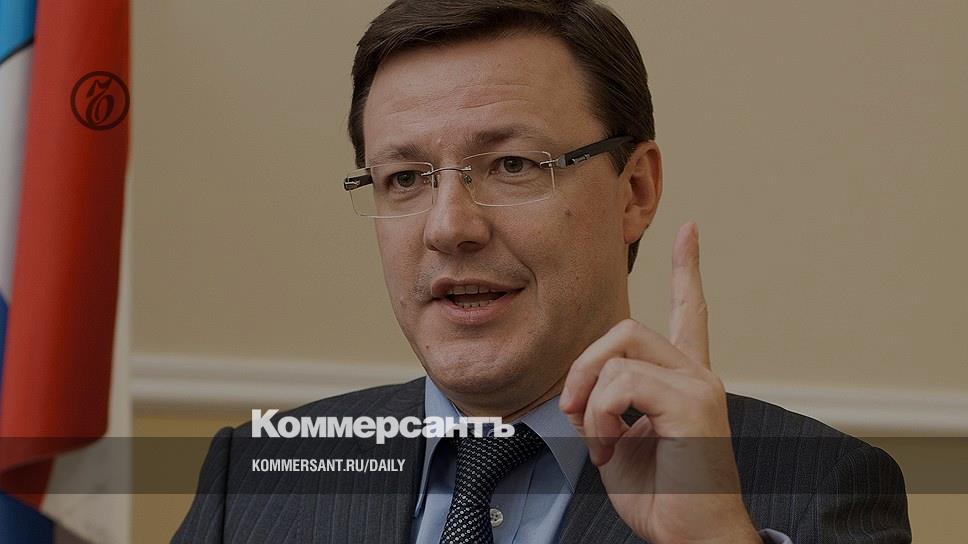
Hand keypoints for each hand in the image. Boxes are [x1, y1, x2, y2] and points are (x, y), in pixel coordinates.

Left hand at [559, 222, 760, 543]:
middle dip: (582, 365)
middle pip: (626, 328)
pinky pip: (622, 382)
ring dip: (589, 397)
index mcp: (682, 382)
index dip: (687, 271)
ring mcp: (699, 385)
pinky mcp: (693, 403)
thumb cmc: (662, 499)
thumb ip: (602, 405)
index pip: (690, 313)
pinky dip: (600, 415)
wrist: (690, 538)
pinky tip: (608, 446)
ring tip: (597, 439)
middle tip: (573, 411)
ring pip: (620, 349)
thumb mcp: (616, 444)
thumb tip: (580, 391)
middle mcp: (697, 375)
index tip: (689, 231)